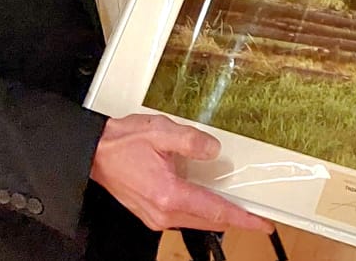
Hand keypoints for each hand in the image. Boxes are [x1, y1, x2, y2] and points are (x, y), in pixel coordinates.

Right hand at [90, 114, 272, 234]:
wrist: (94, 154)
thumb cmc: (122, 143)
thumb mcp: (161, 132)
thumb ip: (191, 141)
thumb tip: (214, 150)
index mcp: (169, 194)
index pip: (215, 211)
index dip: (242, 219)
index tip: (261, 224)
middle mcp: (163, 212)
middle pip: (209, 221)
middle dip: (234, 218)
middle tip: (255, 214)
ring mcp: (156, 217)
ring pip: (197, 221)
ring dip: (216, 214)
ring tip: (235, 205)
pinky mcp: (151, 215)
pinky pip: (183, 218)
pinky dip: (200, 211)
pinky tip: (206, 198)